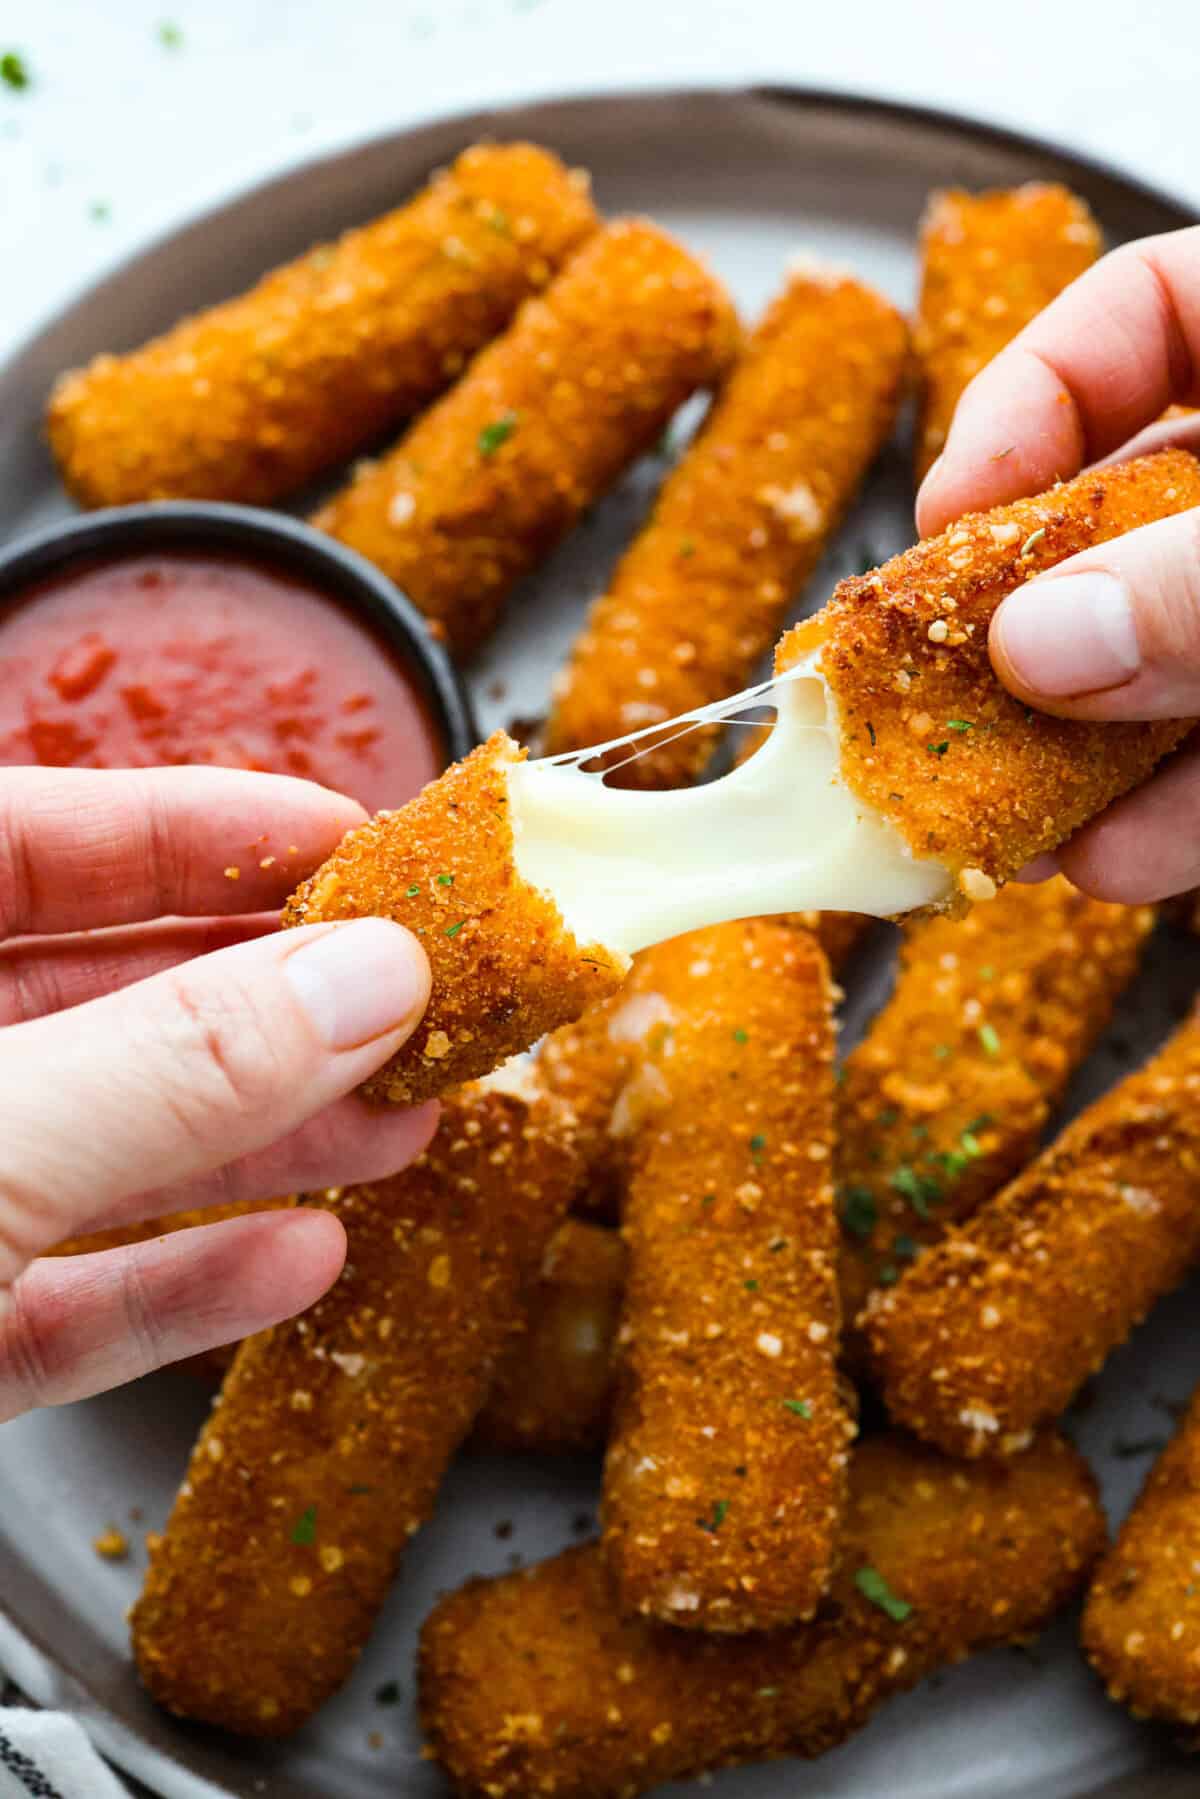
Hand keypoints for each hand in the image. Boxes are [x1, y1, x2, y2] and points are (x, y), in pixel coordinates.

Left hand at [0, 765, 434, 1420]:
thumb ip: (174, 1065)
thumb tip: (373, 976)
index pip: (27, 838)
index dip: (192, 825)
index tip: (349, 836)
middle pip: (91, 1000)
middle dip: (264, 999)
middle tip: (416, 994)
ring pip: (97, 1152)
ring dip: (259, 1141)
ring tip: (405, 1123)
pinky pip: (62, 1304)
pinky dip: (179, 1286)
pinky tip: (296, 1258)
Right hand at [917, 225, 1199, 903]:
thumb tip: (1041, 644)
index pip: (1135, 316)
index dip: (1027, 400)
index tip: (951, 511)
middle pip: (1116, 516)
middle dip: (1023, 620)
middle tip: (935, 694)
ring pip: (1157, 657)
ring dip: (1076, 751)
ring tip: (1000, 820)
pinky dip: (1173, 815)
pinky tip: (1121, 862)